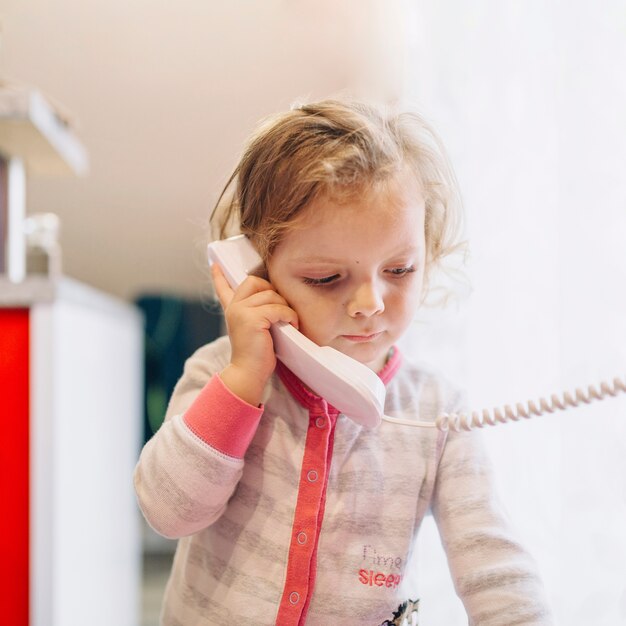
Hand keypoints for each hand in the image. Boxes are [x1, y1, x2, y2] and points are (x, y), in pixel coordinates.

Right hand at [211, 263, 297, 405]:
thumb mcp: (255, 329)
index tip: (215, 264)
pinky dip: (290, 316)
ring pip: (270, 295)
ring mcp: (241, 312)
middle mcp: (234, 308)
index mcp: (232, 310)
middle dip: (272, 290)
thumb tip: (273, 298)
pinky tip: (293, 325)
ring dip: (285, 307)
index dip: (219, 276)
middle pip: (254, 281)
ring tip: (290, 321)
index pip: (223, 288)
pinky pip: (278, 308)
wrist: (248, 373)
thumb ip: (257, 313)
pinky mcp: (252, 319)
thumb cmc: (257, 355)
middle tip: (281, 307)